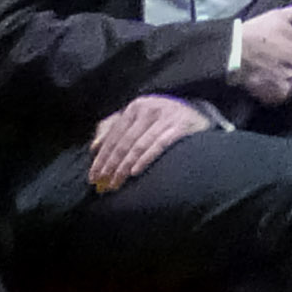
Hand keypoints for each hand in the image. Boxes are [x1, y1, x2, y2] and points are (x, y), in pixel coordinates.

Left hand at [87, 93, 217, 190]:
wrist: (198, 116)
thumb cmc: (162, 121)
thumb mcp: (139, 120)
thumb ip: (115, 130)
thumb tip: (93, 147)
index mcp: (137, 107)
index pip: (114, 135)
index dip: (102, 157)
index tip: (93, 176)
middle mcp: (151, 108)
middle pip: (125, 141)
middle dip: (111, 165)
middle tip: (102, 184)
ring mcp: (167, 116)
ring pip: (139, 145)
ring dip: (124, 167)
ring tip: (115, 183)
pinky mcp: (181, 126)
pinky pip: (159, 145)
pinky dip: (145, 158)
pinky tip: (134, 172)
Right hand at [232, 0, 291, 104]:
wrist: (235, 51)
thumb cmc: (258, 31)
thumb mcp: (282, 16)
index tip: (282, 55)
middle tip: (275, 65)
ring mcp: (291, 83)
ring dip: (284, 81)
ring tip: (269, 74)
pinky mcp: (278, 96)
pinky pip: (282, 96)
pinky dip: (275, 92)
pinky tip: (265, 83)